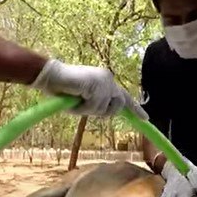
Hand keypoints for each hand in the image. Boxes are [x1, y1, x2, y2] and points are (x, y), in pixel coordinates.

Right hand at [30, 59, 147, 118]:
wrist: (51, 77)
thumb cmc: (64, 89)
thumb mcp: (85, 99)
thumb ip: (98, 104)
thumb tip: (106, 112)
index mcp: (107, 81)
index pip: (125, 97)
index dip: (135, 109)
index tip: (145, 118)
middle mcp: (109, 78)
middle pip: (117, 106)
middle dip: (103, 111)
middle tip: (85, 105)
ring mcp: (104, 81)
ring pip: (105, 109)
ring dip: (89, 110)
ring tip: (77, 99)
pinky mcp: (97, 84)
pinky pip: (94, 106)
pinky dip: (82, 107)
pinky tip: (74, 97)